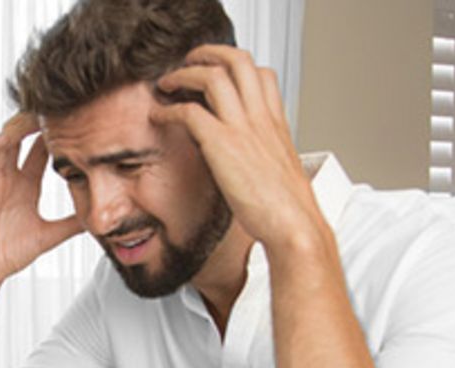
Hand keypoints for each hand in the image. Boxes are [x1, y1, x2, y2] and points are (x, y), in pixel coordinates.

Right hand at [0, 113, 82, 289]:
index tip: (74, 122)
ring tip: (30, 118)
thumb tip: (101, 219)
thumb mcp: (50, 235)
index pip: (40, 149)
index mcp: (25, 184)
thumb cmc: (10, 254)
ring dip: (12, 128)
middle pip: (19, 137)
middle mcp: (7, 178)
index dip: (54, 134)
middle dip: (33, 121)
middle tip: (52, 109)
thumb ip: (71, 223)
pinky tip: (1, 140)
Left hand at [149, 45, 325, 249]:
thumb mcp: (279, 172)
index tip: (218, 72)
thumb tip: (249, 163)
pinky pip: (189, 112)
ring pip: (212, 76)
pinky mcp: (223, 145)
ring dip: (183, 74)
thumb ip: (263, 157)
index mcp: (276, 124)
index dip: (237, 67)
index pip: (262, 75)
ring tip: (168, 83)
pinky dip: (169, 109)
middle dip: (209, 54)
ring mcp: (243, 128)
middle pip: (238, 61)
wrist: (295, 226)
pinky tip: (159, 116)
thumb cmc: (288, 210)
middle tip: (188, 62)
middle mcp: (261, 119)